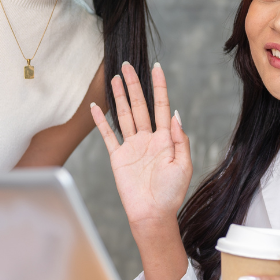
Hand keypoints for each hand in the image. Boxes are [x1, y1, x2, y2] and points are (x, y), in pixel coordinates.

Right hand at [91, 62, 192, 228]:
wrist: (152, 214)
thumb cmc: (170, 193)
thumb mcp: (183, 165)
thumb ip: (179, 140)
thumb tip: (175, 114)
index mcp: (165, 139)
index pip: (161, 106)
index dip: (159, 86)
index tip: (157, 67)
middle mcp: (148, 139)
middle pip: (140, 105)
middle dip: (134, 85)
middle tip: (128, 66)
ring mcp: (132, 146)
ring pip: (124, 115)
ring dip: (119, 97)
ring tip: (115, 78)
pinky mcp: (118, 157)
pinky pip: (108, 135)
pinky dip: (101, 121)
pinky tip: (97, 107)